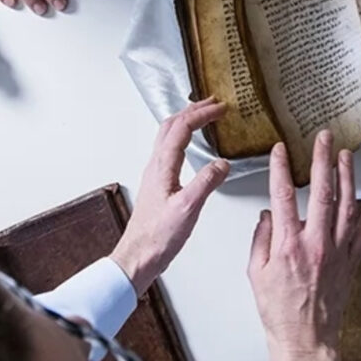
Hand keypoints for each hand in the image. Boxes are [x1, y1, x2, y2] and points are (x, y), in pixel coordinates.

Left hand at [111, 98, 229, 296]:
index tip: (221, 107)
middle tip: (213, 102)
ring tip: (203, 115)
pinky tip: (191, 146)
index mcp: (163, 165)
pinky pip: (169, 149)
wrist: (138, 257)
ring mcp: (155, 173)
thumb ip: (206, 182)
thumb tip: (223, 163)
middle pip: (171, 125)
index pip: (182, 128)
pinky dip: (182, 137)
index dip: (202, 114)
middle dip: (193, 110)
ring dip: (186, 120)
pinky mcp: (158, 183)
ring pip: (168, 135)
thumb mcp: (188, 208)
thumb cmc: (158, 236)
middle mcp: (156, 165)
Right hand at [247, 133, 360, 360]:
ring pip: (347, 205)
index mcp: (288, 246)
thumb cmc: (280, 312)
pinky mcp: (351, 262)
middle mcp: (316, 244)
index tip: (280, 150)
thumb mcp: (256, 274)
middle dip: (322, 160)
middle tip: (324, 138)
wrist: (306, 342)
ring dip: (348, 176)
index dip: (280, 169)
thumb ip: (261, 239)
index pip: (283, 196)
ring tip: (346, 155)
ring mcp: (337, 252)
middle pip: (322, 192)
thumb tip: (268, 216)